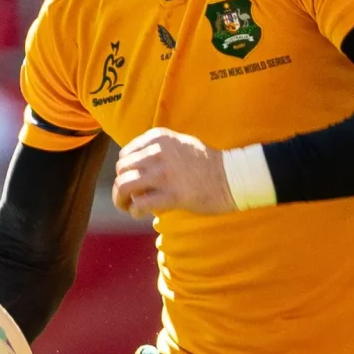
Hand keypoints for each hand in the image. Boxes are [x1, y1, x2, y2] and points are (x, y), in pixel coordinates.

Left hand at [113, 127, 233, 221]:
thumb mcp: (180, 143)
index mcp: (159, 138)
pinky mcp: (172, 195)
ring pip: (124, 186)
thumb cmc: (207, 164)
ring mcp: (165, 174)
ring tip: (128, 207)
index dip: (125, 171)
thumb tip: (134, 163)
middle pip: (121, 170)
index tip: (134, 181)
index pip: (125, 154)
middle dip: (120, 186)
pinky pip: (140, 204)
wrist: (232, 177)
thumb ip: (158, 148)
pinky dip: (134, 212)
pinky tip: (140, 214)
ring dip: (121, 200)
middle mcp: (159, 153)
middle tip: (127, 198)